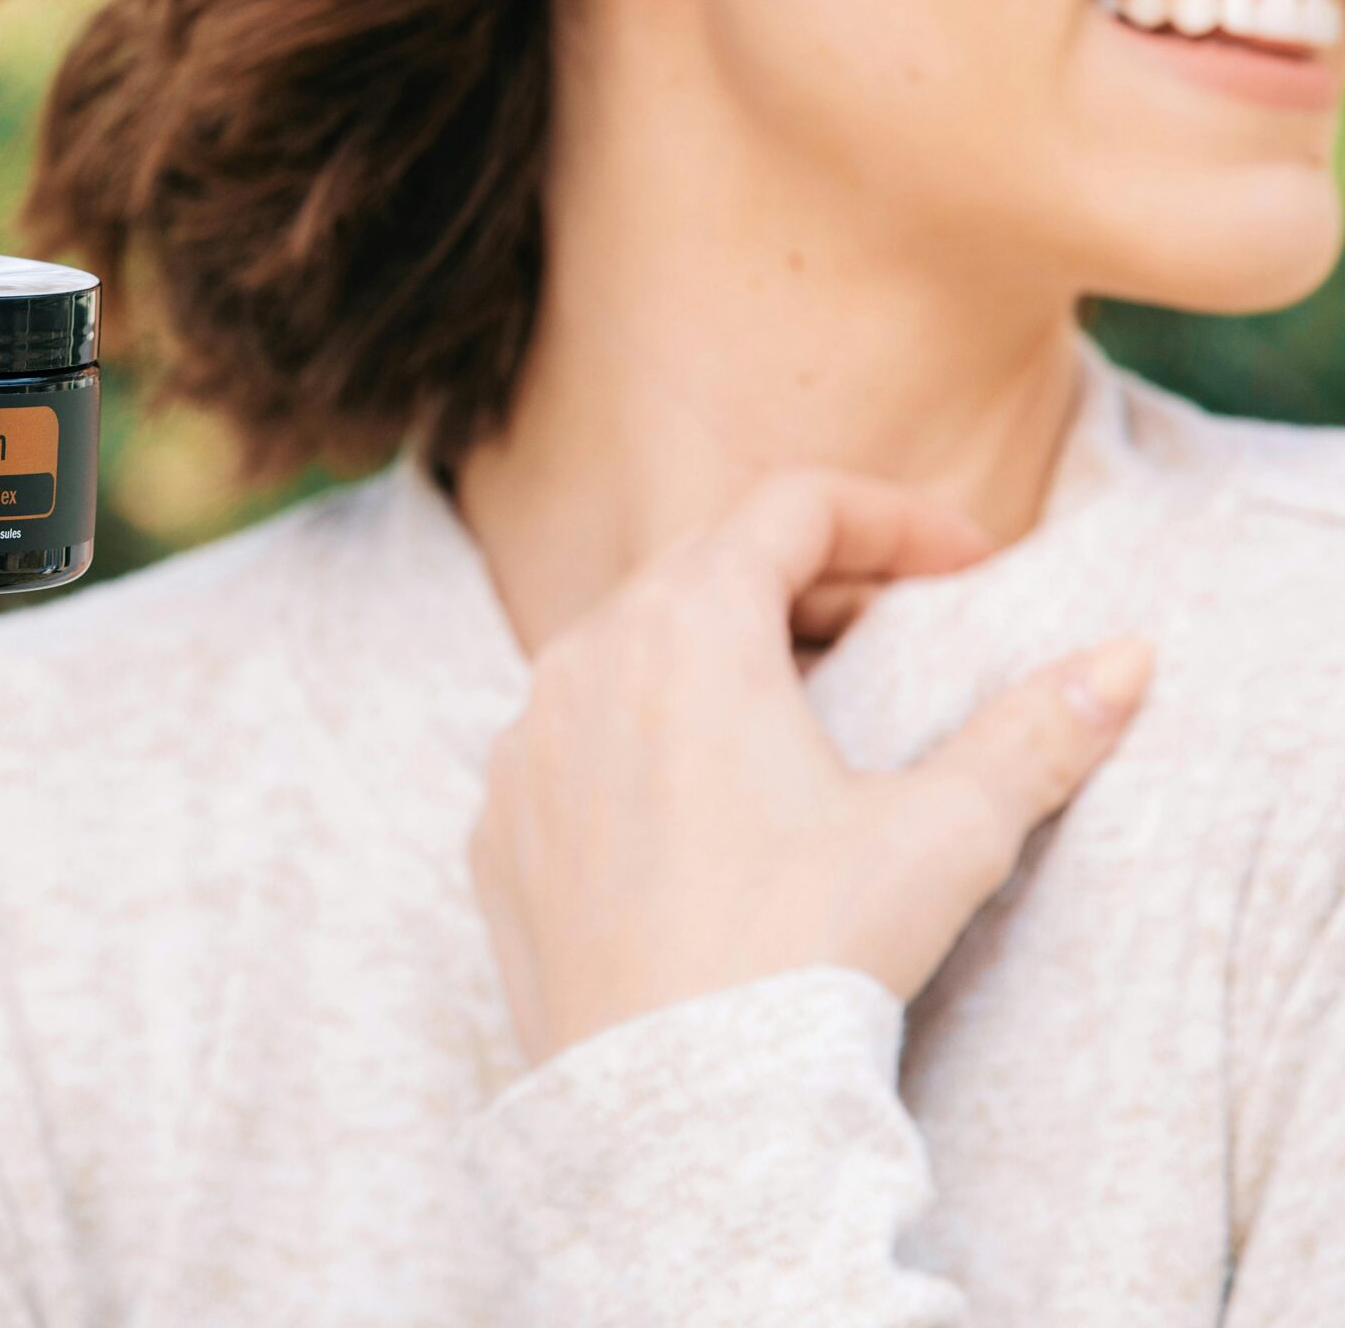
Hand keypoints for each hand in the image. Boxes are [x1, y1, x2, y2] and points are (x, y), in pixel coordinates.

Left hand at [467, 466, 1154, 1070]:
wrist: (679, 1111)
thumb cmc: (808, 955)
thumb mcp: (943, 833)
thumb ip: (1033, 732)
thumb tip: (1124, 661)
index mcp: (685, 631)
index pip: (788, 507)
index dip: (891, 518)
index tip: (966, 565)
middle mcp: (579, 665)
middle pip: (702, 564)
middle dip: (810, 574)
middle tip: (899, 621)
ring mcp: (521, 750)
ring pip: (622, 649)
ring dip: (716, 650)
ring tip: (803, 702)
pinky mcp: (497, 831)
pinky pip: (567, 742)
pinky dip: (639, 735)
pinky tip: (704, 798)